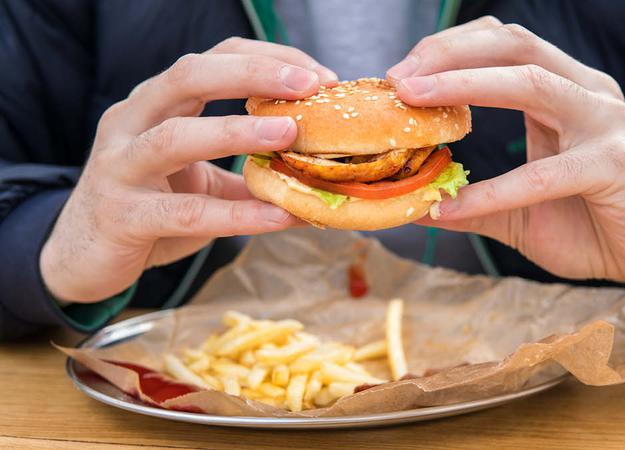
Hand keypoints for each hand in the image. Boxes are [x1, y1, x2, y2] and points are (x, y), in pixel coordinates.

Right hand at [41, 38, 337, 302]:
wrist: (82, 256)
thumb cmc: (149, 208)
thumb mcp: (202, 181)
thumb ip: (249, 173)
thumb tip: (318, 179)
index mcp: (156, 103)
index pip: (214, 59)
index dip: (268, 59)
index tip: (320, 77)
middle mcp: (133, 121)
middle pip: (189, 76)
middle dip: (253, 74)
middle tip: (309, 86)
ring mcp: (121, 166)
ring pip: (176, 137)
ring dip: (237, 132)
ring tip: (289, 134)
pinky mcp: (122, 215)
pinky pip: (185, 212)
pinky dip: (235, 215)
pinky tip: (278, 218)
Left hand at [389, 18, 624, 315]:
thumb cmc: (593, 225)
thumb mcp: (522, 209)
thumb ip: (476, 200)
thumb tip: (418, 205)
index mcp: (565, 91)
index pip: (503, 44)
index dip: (450, 49)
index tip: (401, 75)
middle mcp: (587, 92)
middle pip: (513, 44)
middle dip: (448, 54)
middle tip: (397, 80)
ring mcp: (606, 122)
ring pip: (531, 82)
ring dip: (464, 85)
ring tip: (414, 100)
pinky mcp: (616, 164)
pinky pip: (544, 173)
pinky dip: (493, 190)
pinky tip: (453, 208)